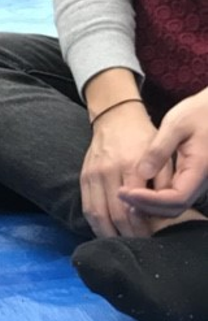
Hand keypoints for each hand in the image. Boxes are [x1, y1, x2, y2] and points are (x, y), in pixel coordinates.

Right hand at [79, 101, 158, 237]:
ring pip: (98, 214)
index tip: (150, 238)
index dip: (141, 228)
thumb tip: (162, 211)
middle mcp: (108, 171)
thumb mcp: (162, 154)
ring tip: (121, 244)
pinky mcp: (83, 177)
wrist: (115, 119)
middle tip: (138, 245)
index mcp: (131, 166)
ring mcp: (93, 175)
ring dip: (109, 234)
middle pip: (115, 214)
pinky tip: (106, 233)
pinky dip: (95, 225)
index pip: (133, 208)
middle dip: (127, 235)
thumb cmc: (143, 138)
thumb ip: (163, 182)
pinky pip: (87, 208)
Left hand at [117, 91, 207, 219]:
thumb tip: (142, 173)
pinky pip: (172, 198)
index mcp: (201, 168)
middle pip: (174, 208)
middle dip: (146, 206)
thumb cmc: (199, 113)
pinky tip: (135, 192)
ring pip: (173, 206)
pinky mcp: (189, 180)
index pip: (177, 198)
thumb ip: (160, 149)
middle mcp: (201, 181)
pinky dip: (154, 200)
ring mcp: (196, 183)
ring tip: (124, 196)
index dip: (150, 200)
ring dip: (149, 206)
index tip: (126, 192)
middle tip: (120, 195)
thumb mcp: (176, 124)